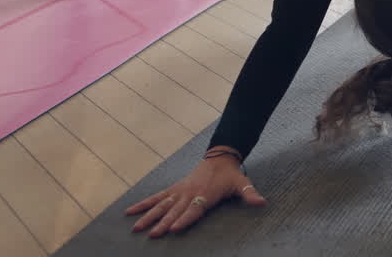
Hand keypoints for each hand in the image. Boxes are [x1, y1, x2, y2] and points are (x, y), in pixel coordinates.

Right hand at [125, 154, 265, 236]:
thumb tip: (262, 202)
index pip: (193, 210)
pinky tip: (130, 211)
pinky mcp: (174, 189)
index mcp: (204, 195)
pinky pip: (157, 197)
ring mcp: (179, 191)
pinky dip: (143, 204)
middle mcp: (189, 194)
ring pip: (161, 205)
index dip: (184, 219)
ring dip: (148, 216)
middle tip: (152, 234)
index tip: (174, 229)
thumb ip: (250, 194)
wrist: (220, 157)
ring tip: (136, 228)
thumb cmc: (231, 174)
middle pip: (174, 211)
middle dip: (163, 223)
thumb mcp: (242, 183)